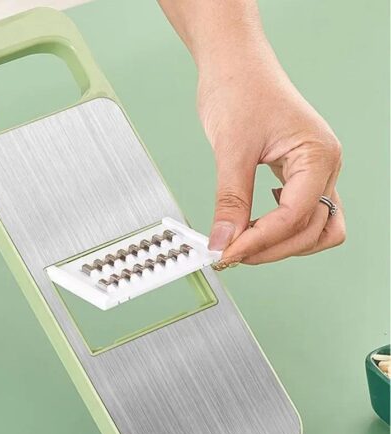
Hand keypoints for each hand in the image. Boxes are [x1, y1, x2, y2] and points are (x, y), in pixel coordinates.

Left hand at [159, 0, 345, 264]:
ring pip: (315, 228)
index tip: (227, 254)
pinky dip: (282, 228)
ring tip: (244, 245)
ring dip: (282, 244)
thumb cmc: (240, 88)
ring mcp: (315, 171)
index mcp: (317, 156)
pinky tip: (257, 224)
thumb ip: (230, 201)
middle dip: (272, 248)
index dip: (260, 241)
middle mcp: (325, 166)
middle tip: (232, 254)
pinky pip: (303, 214)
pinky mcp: (299, 174)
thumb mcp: (231, 149)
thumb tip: (224, 241)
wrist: (235, 64)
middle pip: (312, 230)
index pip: (295, 216)